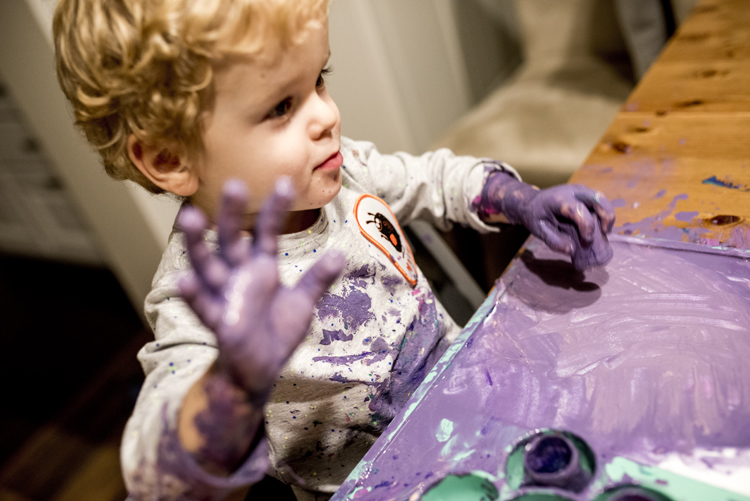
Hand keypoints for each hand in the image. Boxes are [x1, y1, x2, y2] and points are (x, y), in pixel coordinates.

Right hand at [178, 178, 344, 403]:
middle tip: (235, 185)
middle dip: (232, 214)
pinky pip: (203, 306)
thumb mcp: (303, 303)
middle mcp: (239, 276)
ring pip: (208, 265)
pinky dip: (193, 295)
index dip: (276, 210)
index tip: (286, 182)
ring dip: (198, 243)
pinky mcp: (219, 322)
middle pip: (232, 239)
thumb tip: (340, 254)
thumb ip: (318, 279)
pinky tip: (182, 280)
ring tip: (189, 217)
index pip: (267, 232)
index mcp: (260, 267)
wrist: (260, 370)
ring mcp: (226, 297)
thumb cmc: (276, 332)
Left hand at [479, 172, 614, 269]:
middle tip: (604, 233)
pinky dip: (603, 215)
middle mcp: (573, 191)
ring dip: (607, 216)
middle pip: (598, 198)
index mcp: (559, 199)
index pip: (578, 209)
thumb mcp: (538, 230)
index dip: (586, 225)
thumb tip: (571, 250)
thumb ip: (553, 241)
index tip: (587, 240)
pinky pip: (600, 203)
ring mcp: (582, 191)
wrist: (533, 201)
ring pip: (602, 199)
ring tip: (603, 232)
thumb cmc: (535, 215)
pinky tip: (598, 228)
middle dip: (607, 216)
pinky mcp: (586, 194)